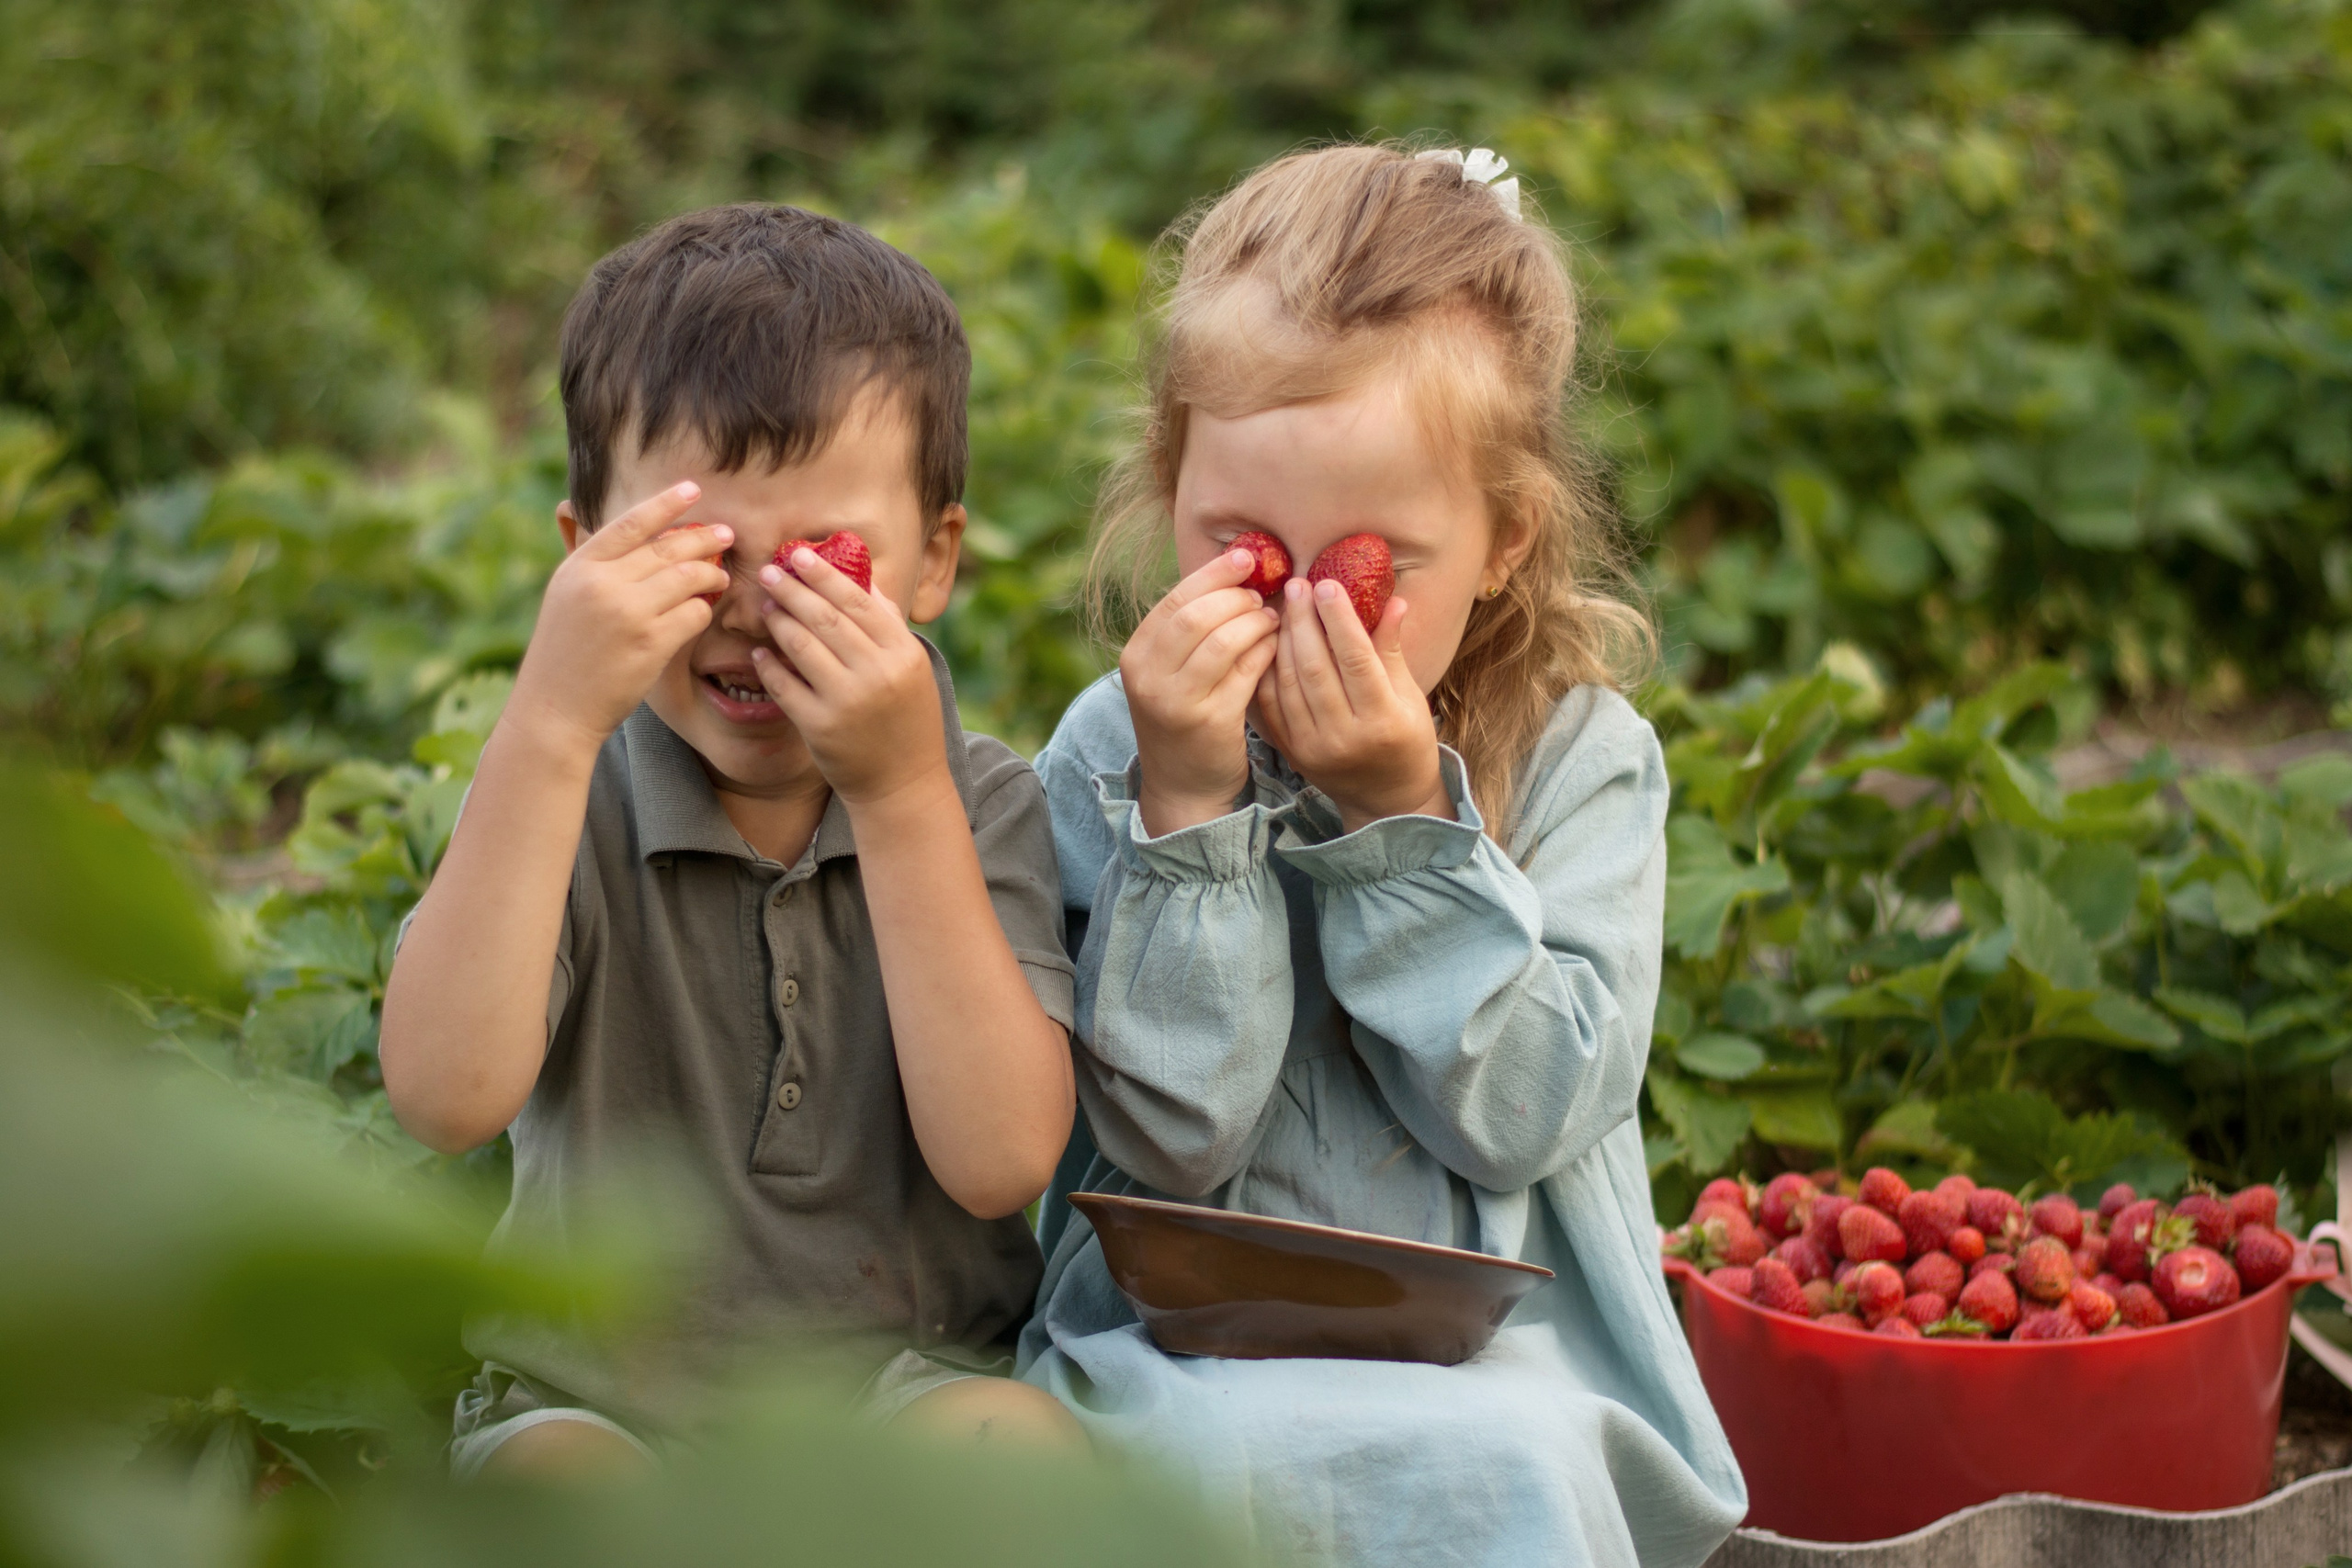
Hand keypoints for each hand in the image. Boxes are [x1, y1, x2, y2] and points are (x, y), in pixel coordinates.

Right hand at [510, 483, 729, 752]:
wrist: (554, 709)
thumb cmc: (565, 655)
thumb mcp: (567, 597)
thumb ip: (597, 567)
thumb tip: (640, 537)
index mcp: (580, 567)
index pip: (631, 524)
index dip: (665, 503)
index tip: (693, 489)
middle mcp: (602, 583)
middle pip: (668, 548)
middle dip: (704, 538)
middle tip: (727, 534)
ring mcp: (628, 612)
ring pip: (689, 576)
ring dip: (712, 573)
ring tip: (721, 575)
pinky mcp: (651, 642)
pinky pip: (695, 612)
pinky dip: (705, 608)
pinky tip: (705, 610)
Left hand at [751, 546, 947, 806]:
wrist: (904, 784)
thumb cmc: (907, 720)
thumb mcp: (912, 669)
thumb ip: (888, 626)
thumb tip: (864, 580)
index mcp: (903, 653)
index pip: (858, 601)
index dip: (825, 574)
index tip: (800, 554)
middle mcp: (877, 673)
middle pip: (825, 617)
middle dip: (792, 589)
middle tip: (770, 571)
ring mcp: (847, 700)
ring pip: (801, 645)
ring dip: (778, 621)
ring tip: (766, 606)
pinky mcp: (820, 726)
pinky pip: (784, 685)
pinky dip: (768, 666)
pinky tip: (759, 653)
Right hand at [1121, 549, 1281, 835]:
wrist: (1183, 784)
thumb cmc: (1184, 716)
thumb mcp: (1170, 671)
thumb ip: (1189, 628)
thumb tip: (1232, 570)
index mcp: (1136, 654)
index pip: (1176, 599)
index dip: (1215, 573)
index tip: (1247, 557)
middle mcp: (1148, 677)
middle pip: (1199, 615)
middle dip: (1238, 597)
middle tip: (1262, 595)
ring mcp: (1177, 701)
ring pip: (1225, 640)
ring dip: (1256, 622)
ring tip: (1272, 618)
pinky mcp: (1210, 721)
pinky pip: (1247, 671)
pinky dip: (1266, 651)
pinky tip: (1276, 645)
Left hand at [1252, 576, 1448, 833]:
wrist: (1385, 801)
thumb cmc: (1407, 741)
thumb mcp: (1411, 697)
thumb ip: (1393, 651)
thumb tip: (1393, 600)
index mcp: (1382, 721)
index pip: (1357, 660)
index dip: (1340, 620)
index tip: (1328, 584)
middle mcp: (1343, 736)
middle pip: (1316, 668)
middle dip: (1304, 621)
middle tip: (1297, 585)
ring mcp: (1312, 746)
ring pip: (1289, 683)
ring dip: (1282, 639)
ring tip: (1282, 605)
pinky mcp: (1291, 751)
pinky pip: (1271, 702)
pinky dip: (1267, 668)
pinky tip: (1268, 640)